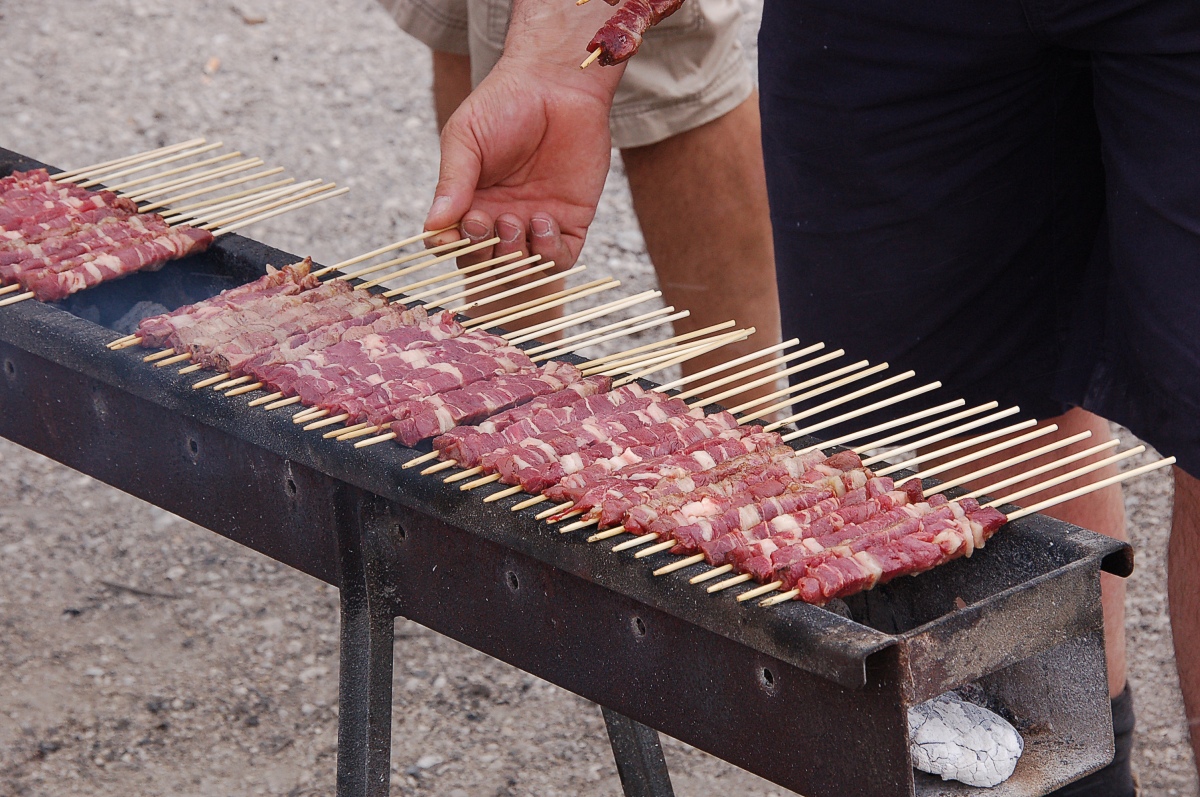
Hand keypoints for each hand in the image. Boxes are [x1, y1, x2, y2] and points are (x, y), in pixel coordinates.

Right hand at [423, 35, 621, 273]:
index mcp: (470, 203)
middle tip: (485, 219)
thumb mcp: (466, 138)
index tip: (452, 233)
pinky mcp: (571, 222)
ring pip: (521, 270)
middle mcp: (501, 220)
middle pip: (485, 265)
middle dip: (482, 254)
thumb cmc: (503, 104)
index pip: (454, 246)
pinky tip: (544, 221)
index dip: (451, 249)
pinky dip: (549, 254)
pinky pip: (559, 261)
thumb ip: (451, 183)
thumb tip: (433, 227)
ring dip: (514, 256)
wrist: (556, 84)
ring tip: (516, 218)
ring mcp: (536, 224)